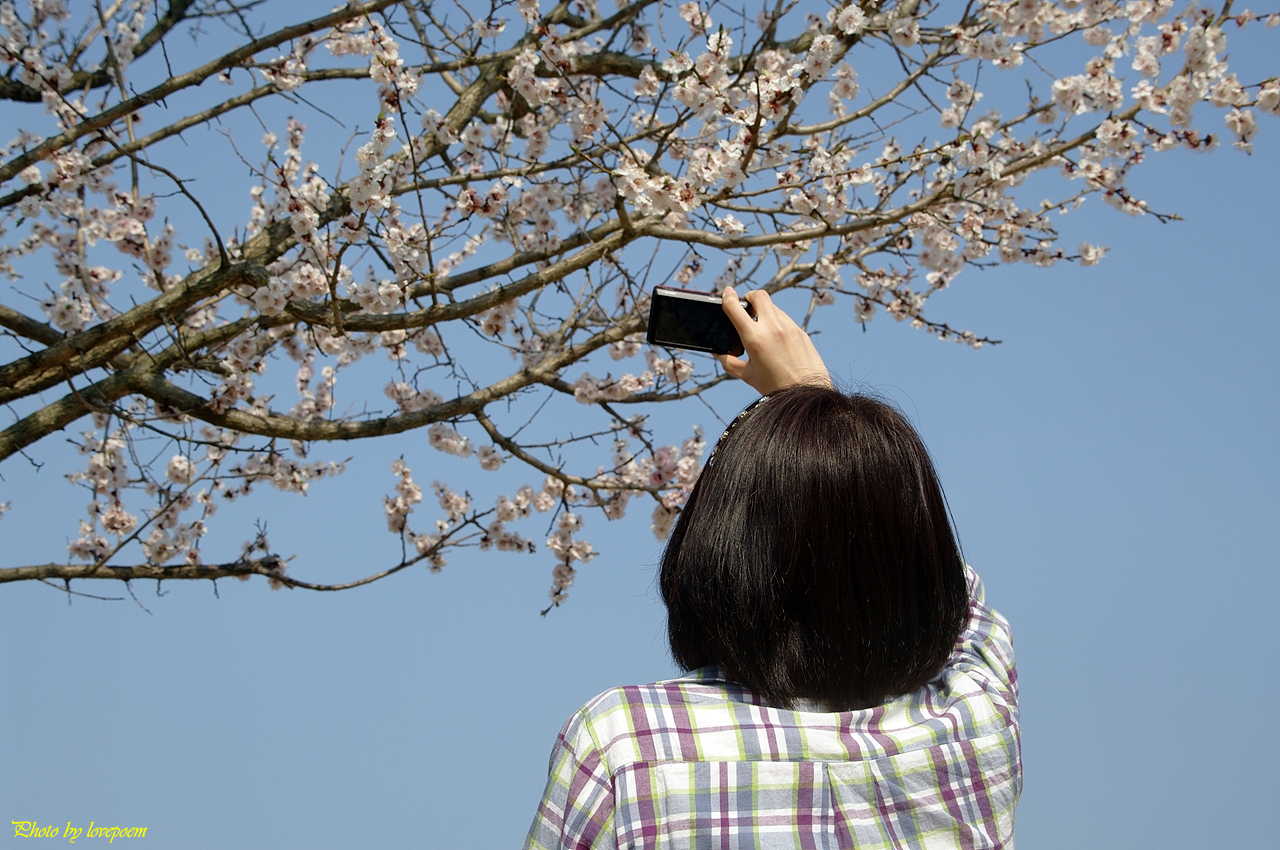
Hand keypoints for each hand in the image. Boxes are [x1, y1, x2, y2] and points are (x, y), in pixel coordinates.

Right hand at [715, 286, 830, 394]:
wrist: (807, 393)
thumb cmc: (775, 387)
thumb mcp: (747, 376)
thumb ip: (729, 362)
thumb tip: (718, 353)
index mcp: (754, 339)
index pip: (735, 307)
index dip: (728, 297)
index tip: (727, 293)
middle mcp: (772, 329)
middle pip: (759, 295)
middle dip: (749, 296)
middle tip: (745, 305)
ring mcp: (789, 328)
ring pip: (773, 307)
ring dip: (764, 311)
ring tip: (761, 326)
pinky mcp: (800, 332)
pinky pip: (785, 319)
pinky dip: (776, 322)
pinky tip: (775, 337)